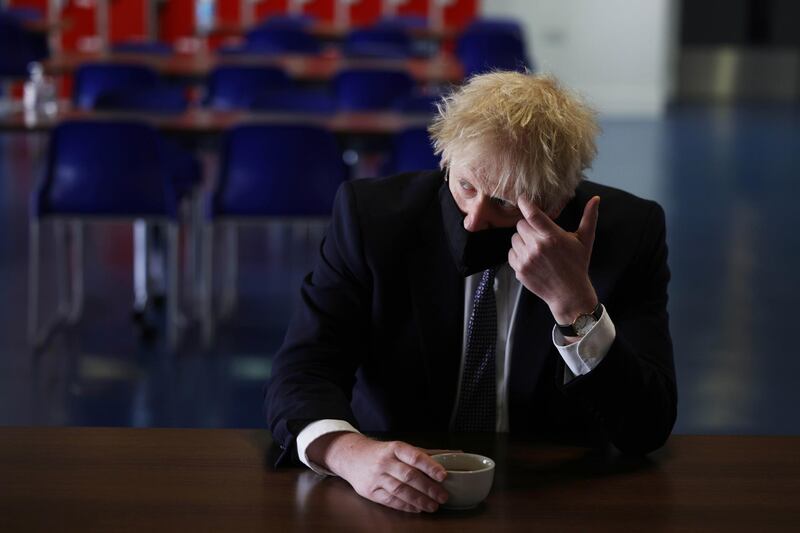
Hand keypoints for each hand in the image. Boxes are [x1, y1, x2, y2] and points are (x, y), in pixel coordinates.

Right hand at [306, 432, 448, 512]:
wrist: (352, 456)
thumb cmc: (381, 453)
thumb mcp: (398, 448)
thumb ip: (421, 454)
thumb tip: (451, 455)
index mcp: (395, 448)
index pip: (415, 456)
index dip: (430, 466)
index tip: (443, 475)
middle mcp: (385, 461)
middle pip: (409, 476)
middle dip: (428, 488)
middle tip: (443, 496)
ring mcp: (376, 477)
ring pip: (400, 490)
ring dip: (419, 500)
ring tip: (433, 506)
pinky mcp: (370, 491)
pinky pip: (390, 500)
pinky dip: (405, 506)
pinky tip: (417, 508)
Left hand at [508, 196, 599, 324]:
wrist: (568, 293)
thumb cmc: (577, 265)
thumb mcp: (585, 240)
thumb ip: (589, 218)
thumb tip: (596, 198)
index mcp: (553, 237)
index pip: (533, 215)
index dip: (524, 204)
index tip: (521, 199)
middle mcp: (538, 247)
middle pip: (520, 225)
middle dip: (528, 227)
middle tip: (539, 235)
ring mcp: (527, 259)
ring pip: (514, 239)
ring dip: (522, 240)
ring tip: (536, 248)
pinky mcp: (519, 270)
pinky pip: (511, 253)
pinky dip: (518, 253)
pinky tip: (531, 258)